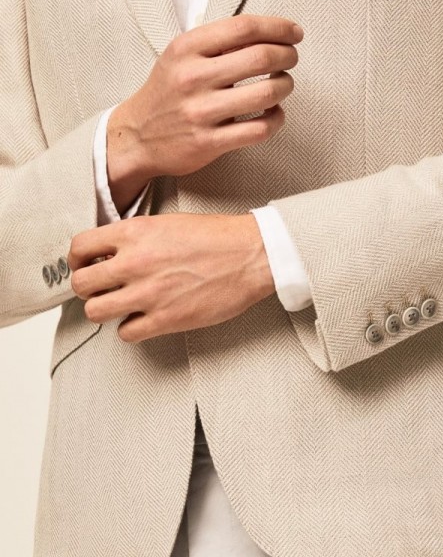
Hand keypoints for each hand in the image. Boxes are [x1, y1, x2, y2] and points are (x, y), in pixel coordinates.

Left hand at [68, 212, 275, 341]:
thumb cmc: (217, 238)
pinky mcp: (166, 319)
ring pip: (95, 312)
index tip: (84, 265)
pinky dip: (130, 328)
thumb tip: (113, 253)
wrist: (250, 255)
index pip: (80, 248)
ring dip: (104, 310)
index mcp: (135, 233)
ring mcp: (149, 293)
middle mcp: (135, 263)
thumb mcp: (167, 223)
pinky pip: (126, 333)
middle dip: (87, 287)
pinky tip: (142, 319)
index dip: (77, 260)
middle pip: (81, 284)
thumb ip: (136, 237)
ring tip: (119, 305)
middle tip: (100, 288)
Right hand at [106, 13, 303, 213]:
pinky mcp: (209, 142)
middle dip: (287, 56)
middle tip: (291, 59)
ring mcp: (201, 112)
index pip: (244, 27)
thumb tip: (268, 33)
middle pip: (262, 57)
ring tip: (283, 85)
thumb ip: (217, 43)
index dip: (278, 28)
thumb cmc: (167, 93)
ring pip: (266, 94)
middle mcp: (193, 77)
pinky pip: (260, 129)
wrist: (136, 137)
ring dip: (285, 86)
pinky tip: (274, 113)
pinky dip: (276, 119)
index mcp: (187, 48)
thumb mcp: (180, 56)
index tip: (294, 33)